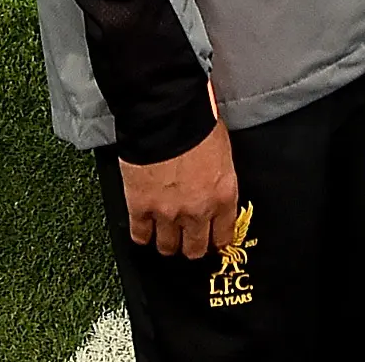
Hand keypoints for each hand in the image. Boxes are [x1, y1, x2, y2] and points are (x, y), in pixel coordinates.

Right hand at [119, 121, 240, 261]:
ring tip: (164, 235)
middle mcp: (198, 211)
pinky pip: (140, 235)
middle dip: (192, 245)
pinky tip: (144, 229)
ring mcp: (168, 213)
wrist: (166, 115)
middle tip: (187, 239)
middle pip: (195, 249)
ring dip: (167, 242)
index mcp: (223, 197)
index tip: (212, 239)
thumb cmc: (197, 124)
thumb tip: (213, 184)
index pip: (223, 236)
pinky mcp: (141, 207)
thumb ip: (219, 178)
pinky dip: (142, 234)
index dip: (216, 240)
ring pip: (168, 247)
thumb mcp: (223, 153)